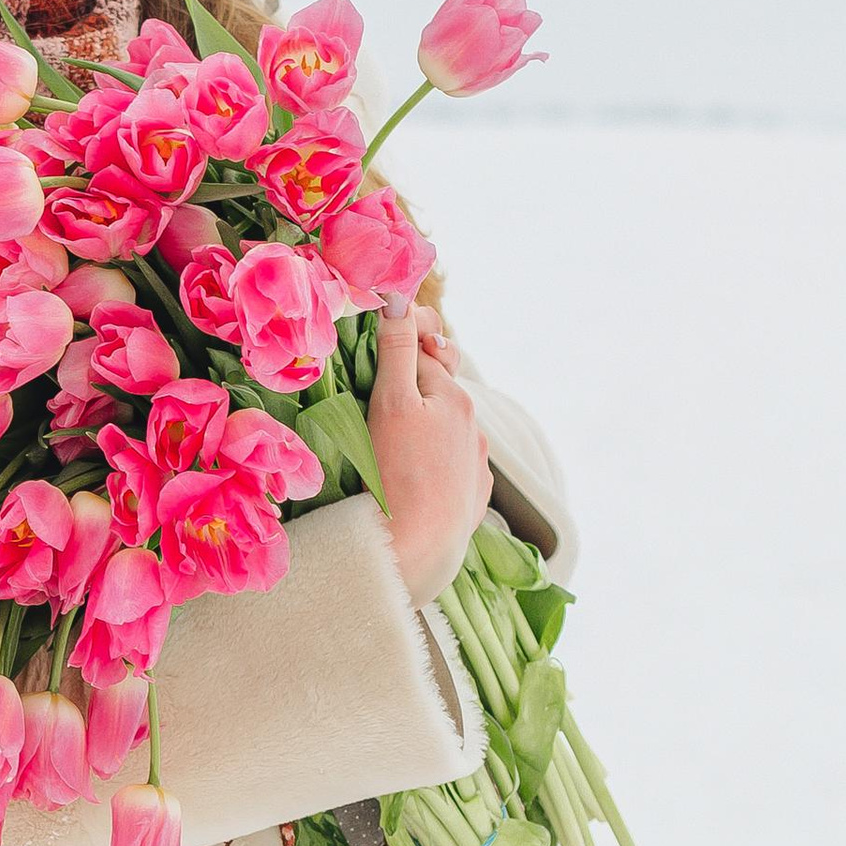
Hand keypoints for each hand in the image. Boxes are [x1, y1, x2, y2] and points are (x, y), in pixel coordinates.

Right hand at [367, 303, 488, 604]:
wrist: (417, 551)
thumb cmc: (396, 473)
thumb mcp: (390, 402)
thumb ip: (397, 348)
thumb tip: (398, 294)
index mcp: (454, 399)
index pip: (421, 359)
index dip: (394, 357)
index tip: (369, 368)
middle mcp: (473, 428)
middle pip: (436, 397)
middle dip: (411, 398)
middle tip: (376, 419)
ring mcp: (476, 466)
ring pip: (446, 436)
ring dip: (424, 436)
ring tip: (393, 458)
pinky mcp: (473, 501)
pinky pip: (452, 474)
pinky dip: (434, 472)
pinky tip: (413, 486)